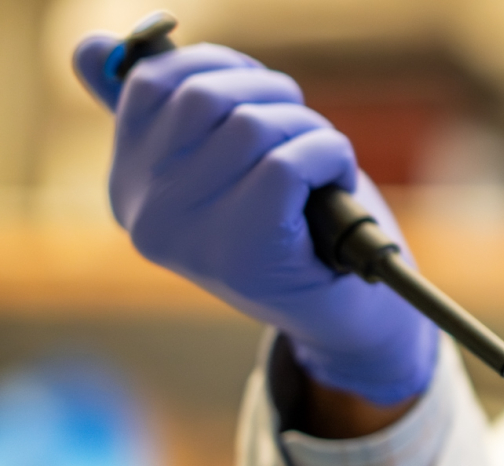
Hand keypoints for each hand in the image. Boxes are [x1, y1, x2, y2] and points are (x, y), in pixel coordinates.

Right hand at [72, 35, 435, 405]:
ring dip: (308, 128)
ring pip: (250, 125)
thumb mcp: (225, 163)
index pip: (152, 83)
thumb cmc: (295, 224)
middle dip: (273, 96)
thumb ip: (168, 114)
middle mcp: (144, 212)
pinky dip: (329, 157)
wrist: (346, 314)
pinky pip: (288, 163)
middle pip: (206, 96)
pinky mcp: (242, 251)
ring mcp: (188, 236)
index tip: (261, 95)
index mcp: (130, 183)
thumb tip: (94, 49)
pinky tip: (336, 184)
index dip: (222, 68)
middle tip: (303, 131)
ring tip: (321, 163)